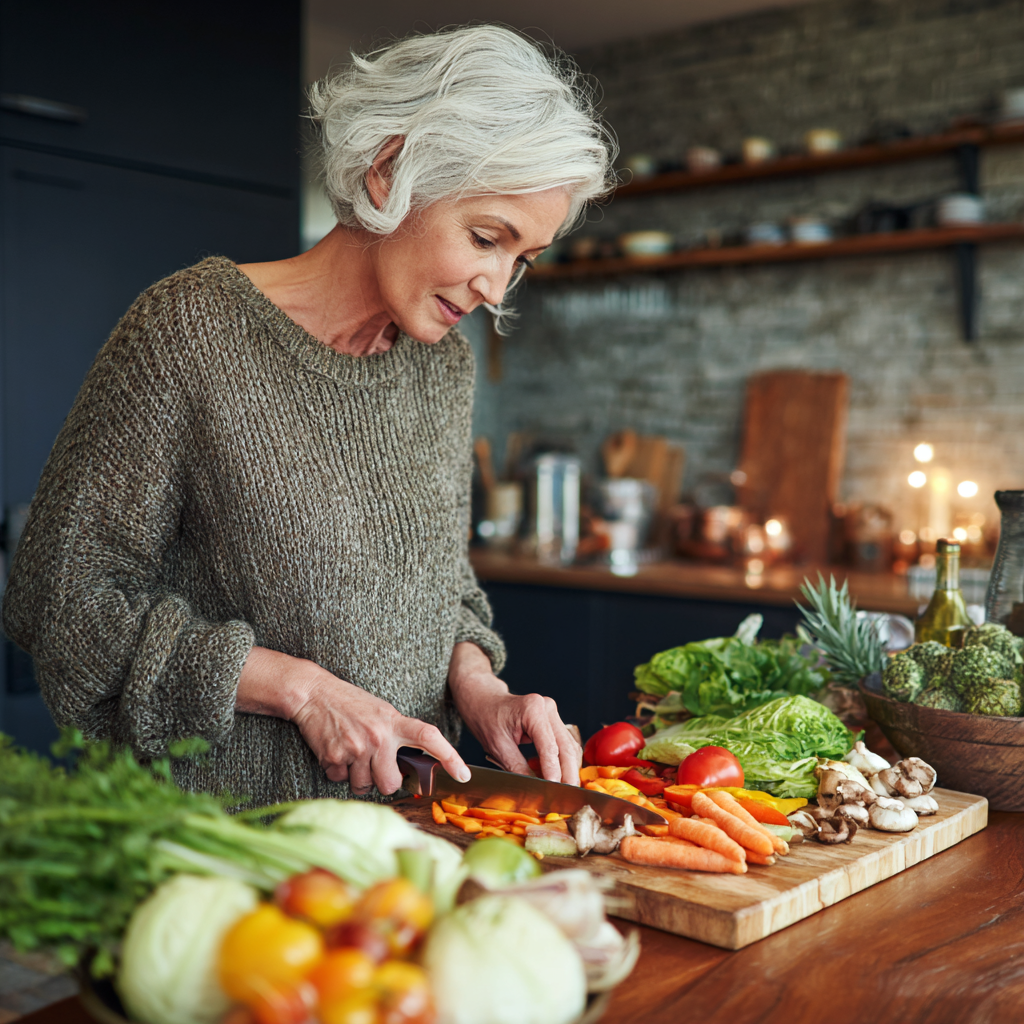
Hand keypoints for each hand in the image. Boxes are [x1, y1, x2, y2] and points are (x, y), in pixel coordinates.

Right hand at [237, 647, 469, 795]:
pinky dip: (336, 771)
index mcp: (394, 722)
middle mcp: (379, 736)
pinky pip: (340, 780)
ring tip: (351, 753)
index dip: (450, 757)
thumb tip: (408, 767)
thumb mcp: (381, 712)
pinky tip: (335, 751)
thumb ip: (397, 735)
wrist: (314, 693)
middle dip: (383, 782)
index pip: (429, 737)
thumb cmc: (350, 704)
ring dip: (357, 777)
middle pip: (391, 783)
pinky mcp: (335, 757)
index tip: (464, 774)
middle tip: (374, 766)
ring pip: (364, 786)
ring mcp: (357, 747)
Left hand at [447, 642, 580, 784]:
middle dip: (567, 774)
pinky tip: (560, 777)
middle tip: (566, 797)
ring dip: (568, 769)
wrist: (483, 700)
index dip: (553, 772)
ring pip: (569, 746)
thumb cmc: (486, 718)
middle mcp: (547, 708)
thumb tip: (534, 790)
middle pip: (566, 747)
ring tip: (564, 791)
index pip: (549, 748)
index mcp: (533, 710)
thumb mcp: (498, 746)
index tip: (553, 791)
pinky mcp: (553, 720)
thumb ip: (518, 768)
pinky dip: (563, 761)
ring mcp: (552, 713)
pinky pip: (564, 744)